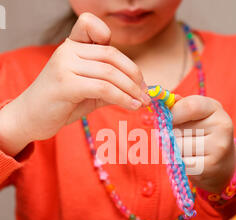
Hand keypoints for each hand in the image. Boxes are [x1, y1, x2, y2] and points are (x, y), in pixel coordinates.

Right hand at [0, 13, 149, 155]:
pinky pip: (103, 88)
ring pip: (110, 72)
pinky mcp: (66, 84)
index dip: (113, 40)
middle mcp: (67, 50)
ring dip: (132, 89)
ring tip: (142, 102)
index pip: (93, 26)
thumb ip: (109, 85)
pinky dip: (122, 98)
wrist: (30, 118)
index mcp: (71, 47)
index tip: (131, 71)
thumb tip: (138, 90)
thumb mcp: (88, 92)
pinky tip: (133, 106)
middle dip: (134, 74)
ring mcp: (65, 65)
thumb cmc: (61, 104)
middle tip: (146, 92)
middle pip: (111, 55)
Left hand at [172, 95, 235, 192]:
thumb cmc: (203, 132)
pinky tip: (191, 160)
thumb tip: (160, 103)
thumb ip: (179, 106)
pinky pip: (181, 163)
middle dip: (172, 134)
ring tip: (187, 149)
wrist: (224, 161)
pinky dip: (180, 162)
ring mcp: (217, 148)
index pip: (190, 107)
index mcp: (215, 108)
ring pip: (178, 148)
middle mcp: (220, 126)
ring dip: (175, 150)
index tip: (166, 119)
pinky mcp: (210, 167)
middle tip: (182, 137)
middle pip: (178, 130)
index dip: (173, 113)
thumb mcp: (196, 113)